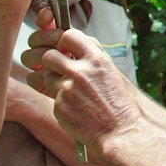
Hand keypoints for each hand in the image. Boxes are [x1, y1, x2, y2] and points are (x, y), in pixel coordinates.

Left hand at [21, 29, 141, 151]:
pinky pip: (51, 97)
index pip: (68, 35)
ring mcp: (68, 88)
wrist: (120, 130)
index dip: (63, 42)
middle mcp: (80, 71)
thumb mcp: (110, 71)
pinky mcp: (59, 105)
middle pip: (48, 55)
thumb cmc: (118, 101)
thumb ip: (92, 56)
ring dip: (53, 81)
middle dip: (51, 62)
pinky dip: (60, 101)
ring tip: (70, 91)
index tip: (65, 49)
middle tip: (60, 70)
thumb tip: (73, 44)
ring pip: (45, 76)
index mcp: (96, 59)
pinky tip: (75, 108)